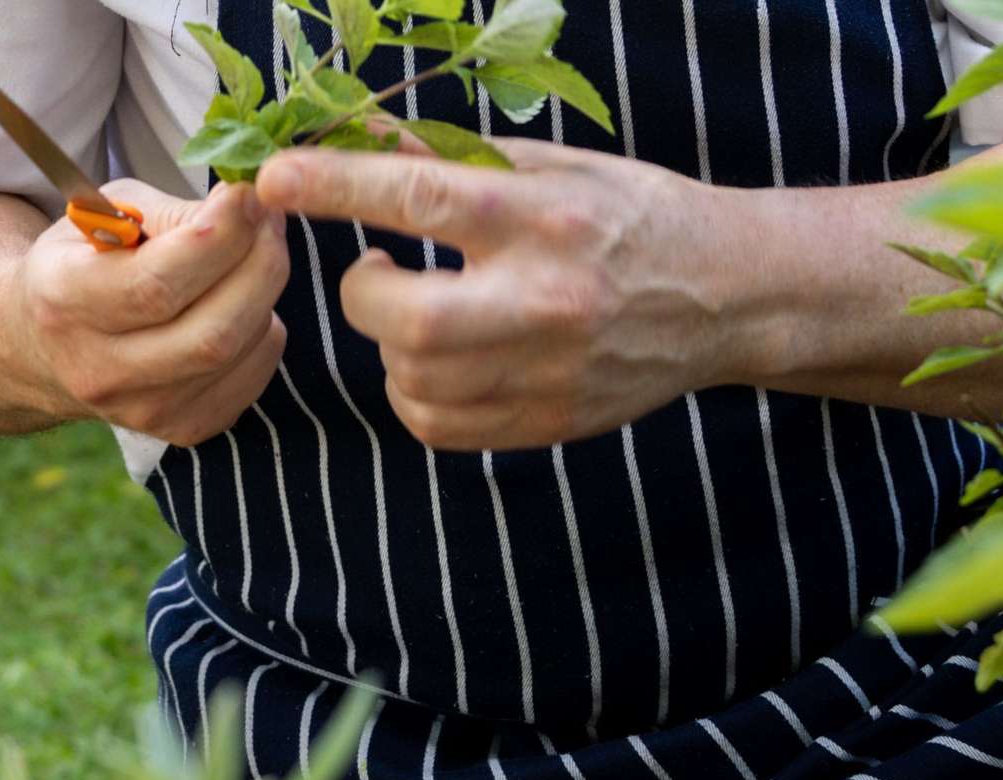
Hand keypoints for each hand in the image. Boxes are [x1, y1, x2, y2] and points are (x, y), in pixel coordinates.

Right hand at [5, 179, 289, 446]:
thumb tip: (248, 207)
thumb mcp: (103, 214)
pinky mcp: (182, 429)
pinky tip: (243, 303)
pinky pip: (253, 374)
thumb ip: (172, 212)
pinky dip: (263, 330)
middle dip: (260, 263)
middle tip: (270, 219)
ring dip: (265, 292)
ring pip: (239, 350)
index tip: (248, 195)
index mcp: (66, 302)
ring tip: (257, 253)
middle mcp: (100, 370)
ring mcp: (143, 410)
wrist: (44, 349)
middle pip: (212, 330)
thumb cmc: (82, 264)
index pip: (158, 283)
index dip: (220, 236)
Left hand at [254, 142, 754, 450]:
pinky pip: (436, 424)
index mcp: (544, 216)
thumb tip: (358, 132)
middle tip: (374, 272)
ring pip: (412, 379)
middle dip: (362, 294)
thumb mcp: (553, 165)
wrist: (726, 295)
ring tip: (419, 312)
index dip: (336, 186)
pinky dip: (415, 393)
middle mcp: (545, 300)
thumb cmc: (630, 215)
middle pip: (407, 318)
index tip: (275, 177)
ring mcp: (547, 372)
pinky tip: (440, 362)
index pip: (421, 196)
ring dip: (390, 344)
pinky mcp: (546, 424)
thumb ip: (454, 158)